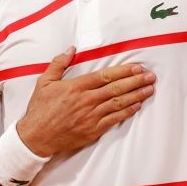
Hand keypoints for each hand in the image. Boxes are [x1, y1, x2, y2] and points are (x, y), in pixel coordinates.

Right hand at [16, 47, 154, 156]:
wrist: (36, 137)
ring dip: (136, 95)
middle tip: (150, 76)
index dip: (123, 71)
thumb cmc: (40, 109)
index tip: (136, 67)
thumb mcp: (44, 81)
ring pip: (118, 103)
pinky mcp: (93, 130)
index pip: (105, 76)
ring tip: (149, 89)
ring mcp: (91, 116)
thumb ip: (58, 63)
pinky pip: (114, 120)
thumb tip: (71, 49)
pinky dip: (126, 112)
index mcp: (76, 87)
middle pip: (116, 88)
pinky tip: (136, 106)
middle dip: (135, 81)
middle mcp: (86, 100)